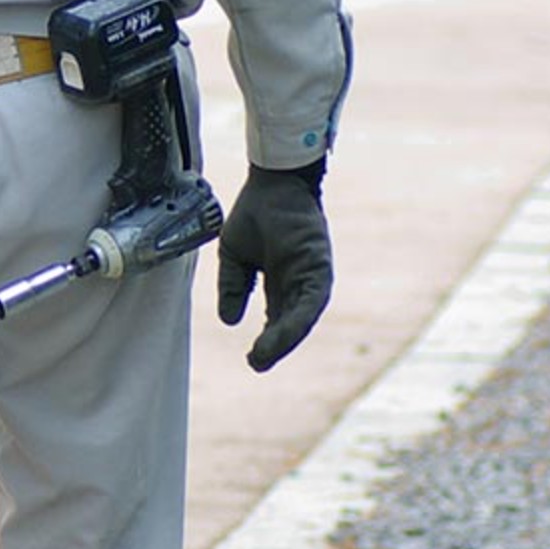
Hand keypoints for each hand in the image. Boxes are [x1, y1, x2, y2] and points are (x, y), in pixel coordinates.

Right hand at [218, 162, 331, 371]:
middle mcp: (300, 283)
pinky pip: (311, 301)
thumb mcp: (234, 257)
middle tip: (257, 364)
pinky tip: (280, 334)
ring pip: (302, 317)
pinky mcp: (320, 268)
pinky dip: (297, 319)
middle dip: (275, 346)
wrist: (270, 184)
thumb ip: (233, 287)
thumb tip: (229, 321)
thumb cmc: (255, 214)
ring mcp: (313, 276)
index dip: (267, 340)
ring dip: (285, 338)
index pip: (277, 319)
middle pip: (291, 323)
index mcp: (282, 282)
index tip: (252, 359)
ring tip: (264, 355)